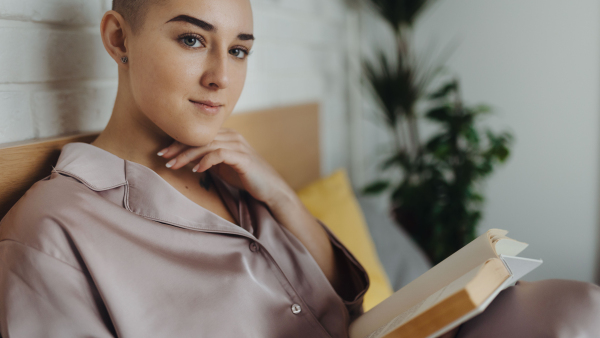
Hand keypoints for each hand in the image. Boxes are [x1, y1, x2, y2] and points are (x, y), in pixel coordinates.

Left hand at [157, 128, 293, 206]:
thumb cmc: (245, 178)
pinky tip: (196, 170)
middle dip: (178, 147)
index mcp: (226, 135)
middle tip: (163, 157)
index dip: (179, 142)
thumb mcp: (222, 166)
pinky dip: (205, 161)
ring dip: (187, 156)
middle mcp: (232, 136)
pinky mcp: (243, 157)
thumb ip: (208, 159)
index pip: (198, 135)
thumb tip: (186, 159)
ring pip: (207, 145)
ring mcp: (238, 145)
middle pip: (200, 137)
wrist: (270, 189)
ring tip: (174, 165)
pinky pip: (219, 154)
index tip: (163, 153)